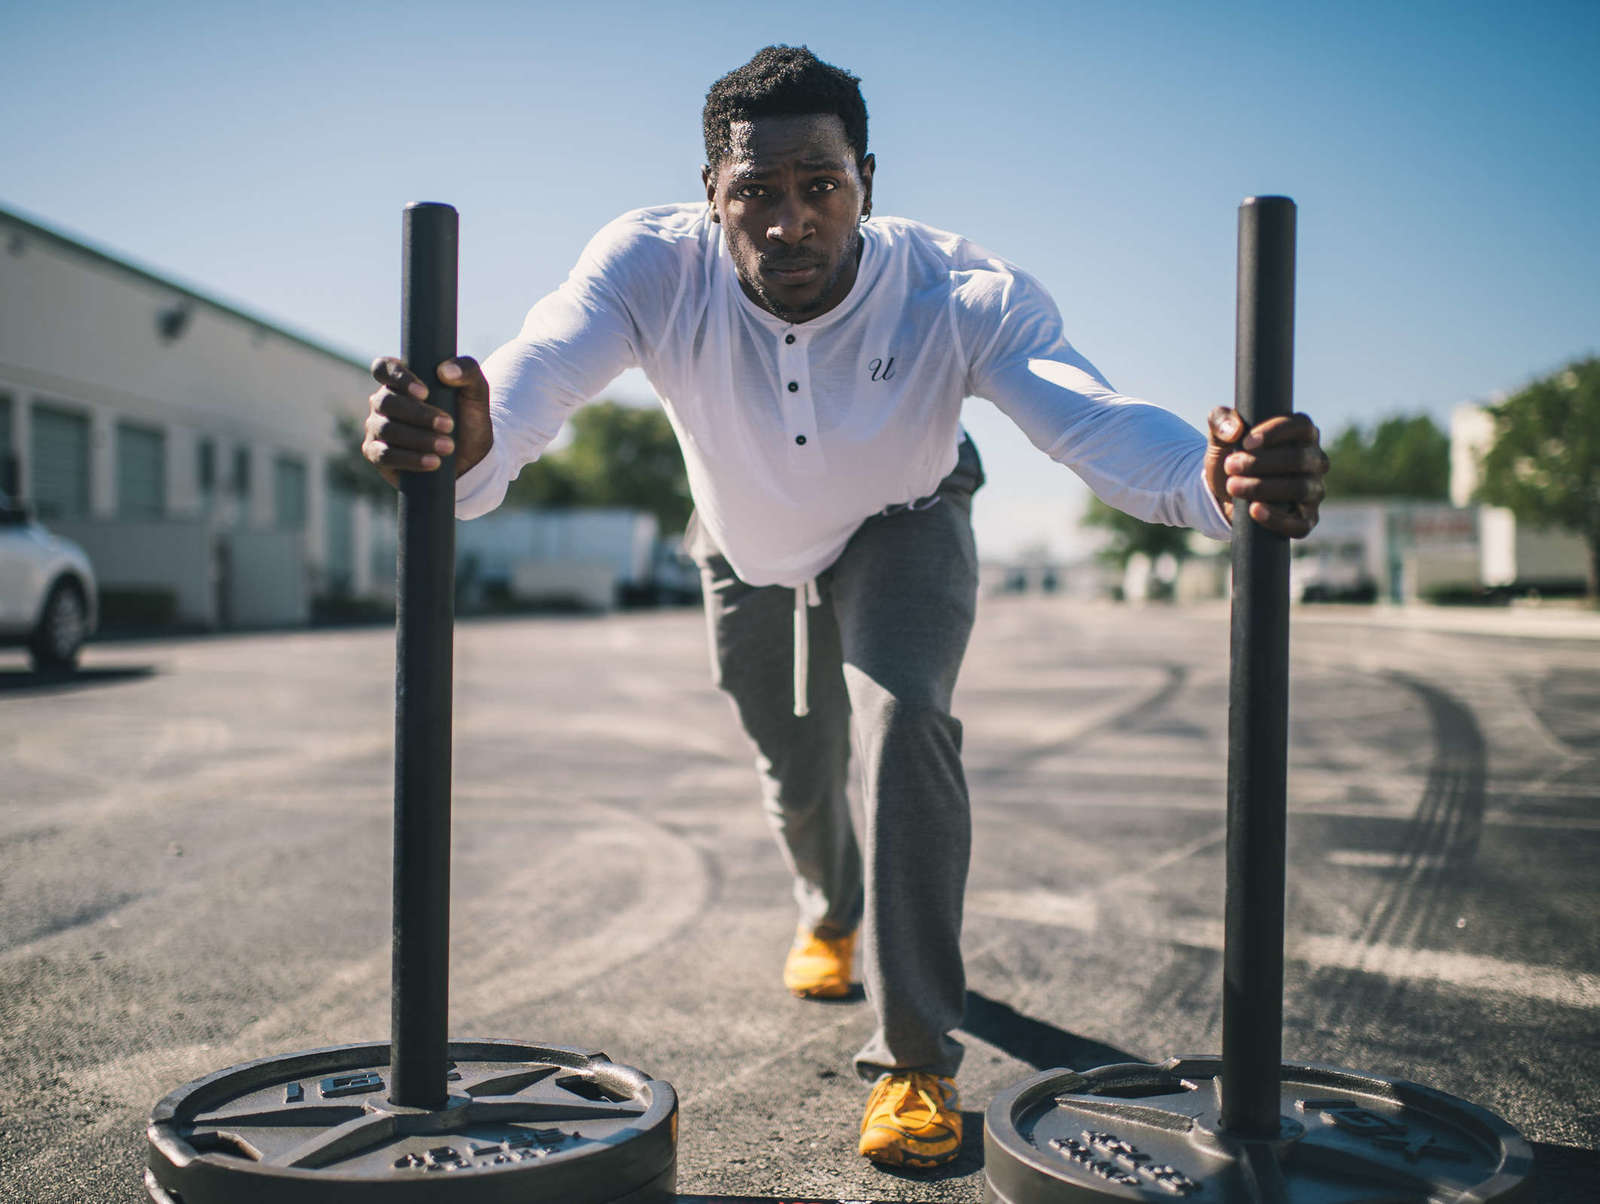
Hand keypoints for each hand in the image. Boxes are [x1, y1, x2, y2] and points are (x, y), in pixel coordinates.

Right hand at [362, 357, 492, 487]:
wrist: (471, 456)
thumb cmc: (467, 418)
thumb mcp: (476, 391)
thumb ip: (468, 370)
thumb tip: (445, 371)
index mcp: (400, 381)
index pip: (383, 367)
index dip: (398, 377)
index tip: (425, 393)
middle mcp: (383, 402)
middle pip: (386, 401)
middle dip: (419, 414)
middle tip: (449, 424)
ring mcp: (377, 428)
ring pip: (387, 429)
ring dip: (419, 438)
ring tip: (448, 446)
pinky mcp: (377, 455)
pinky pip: (384, 456)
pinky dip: (410, 459)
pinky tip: (433, 462)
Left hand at [1205, 407, 1327, 537]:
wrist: (1222, 493)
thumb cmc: (1230, 457)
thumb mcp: (1220, 437)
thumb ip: (1220, 422)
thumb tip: (1234, 430)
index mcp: (1302, 435)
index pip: (1302, 426)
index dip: (1276, 432)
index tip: (1246, 442)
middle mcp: (1315, 461)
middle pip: (1300, 458)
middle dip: (1261, 463)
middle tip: (1231, 466)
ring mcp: (1313, 490)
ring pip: (1300, 489)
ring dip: (1263, 488)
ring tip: (1233, 486)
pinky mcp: (1306, 518)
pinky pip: (1300, 523)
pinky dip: (1276, 518)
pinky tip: (1254, 511)